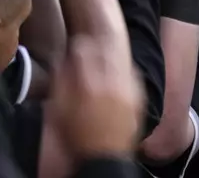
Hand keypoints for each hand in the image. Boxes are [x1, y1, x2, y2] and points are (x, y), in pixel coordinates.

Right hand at [50, 35, 142, 159]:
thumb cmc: (77, 136)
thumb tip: (62, 63)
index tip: (77, 44)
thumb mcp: (59, 111)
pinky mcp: (139, 98)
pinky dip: (127, 69)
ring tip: (106, 52)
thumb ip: (61, 83)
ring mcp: (128, 90)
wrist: (105, 157)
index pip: (85, 54)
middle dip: (98, 46)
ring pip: (122, 62)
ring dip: (113, 54)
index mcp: (88, 86)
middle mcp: (111, 84)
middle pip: (106, 53)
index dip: (80, 46)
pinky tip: (120, 69)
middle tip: (93, 42)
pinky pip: (135, 75)